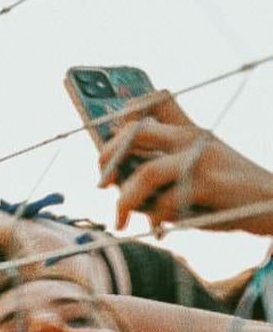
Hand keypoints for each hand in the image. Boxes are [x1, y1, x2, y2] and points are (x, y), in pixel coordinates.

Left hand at [97, 92, 272, 234]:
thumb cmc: (228, 194)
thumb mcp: (196, 173)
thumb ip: (162, 171)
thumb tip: (116, 183)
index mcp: (189, 130)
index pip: (154, 101)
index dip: (124, 114)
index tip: (108, 139)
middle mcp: (193, 137)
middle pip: (136, 131)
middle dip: (107, 157)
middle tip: (102, 184)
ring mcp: (201, 158)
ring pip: (145, 172)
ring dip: (125, 200)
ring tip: (121, 220)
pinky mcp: (210, 183)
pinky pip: (165, 202)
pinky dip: (155, 220)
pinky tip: (159, 230)